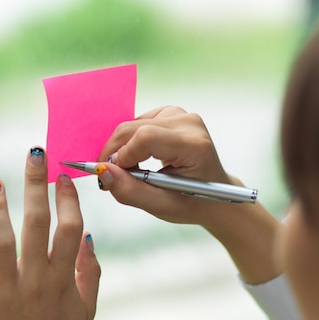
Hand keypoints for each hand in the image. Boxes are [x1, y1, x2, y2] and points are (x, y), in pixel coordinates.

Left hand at [0, 147, 100, 319]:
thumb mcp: (88, 308)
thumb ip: (90, 270)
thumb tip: (88, 234)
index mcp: (63, 278)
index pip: (69, 227)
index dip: (68, 198)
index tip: (63, 175)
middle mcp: (37, 280)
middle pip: (37, 224)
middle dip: (35, 185)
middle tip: (33, 154)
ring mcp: (8, 294)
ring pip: (0, 243)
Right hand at [97, 106, 281, 283]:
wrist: (215, 197)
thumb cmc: (192, 203)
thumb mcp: (161, 206)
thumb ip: (129, 190)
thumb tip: (102, 171)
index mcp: (194, 145)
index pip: (146, 138)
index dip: (122, 156)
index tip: (113, 176)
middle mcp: (188, 123)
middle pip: (134, 128)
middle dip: (115, 153)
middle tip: (112, 177)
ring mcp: (180, 115)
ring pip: (131, 125)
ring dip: (121, 149)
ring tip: (130, 172)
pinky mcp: (171, 113)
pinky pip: (136, 123)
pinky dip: (129, 142)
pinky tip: (139, 159)